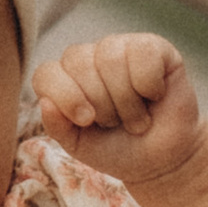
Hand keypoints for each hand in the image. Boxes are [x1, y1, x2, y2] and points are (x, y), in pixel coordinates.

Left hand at [36, 34, 207, 206]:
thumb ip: (58, 127)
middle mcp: (87, 58)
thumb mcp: (80, 146)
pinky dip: (149, 84)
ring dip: (126, 100)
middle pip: (79, 63)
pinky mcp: (153, 47)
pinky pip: (143, 54)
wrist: (162, 159)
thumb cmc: (117, 149)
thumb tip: (45, 102)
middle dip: (101, 105)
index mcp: (63, 79)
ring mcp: (119, 48)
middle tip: (116, 121)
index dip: (65, 97)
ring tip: (136, 117)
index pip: (46, 73)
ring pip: (110, 58)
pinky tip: (154, 95)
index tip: (86, 121)